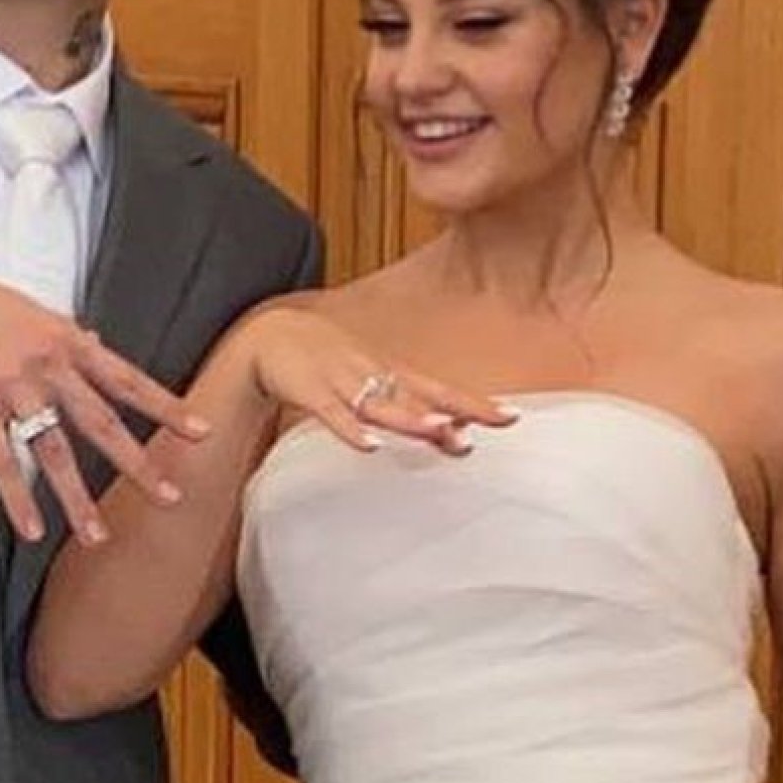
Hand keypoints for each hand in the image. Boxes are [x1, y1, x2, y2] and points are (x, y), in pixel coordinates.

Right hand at [0, 250, 209, 545]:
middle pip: (101, 422)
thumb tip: (100, 342)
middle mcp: (44, 362)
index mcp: (63, 338)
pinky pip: (0, 459)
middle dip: (140, 463)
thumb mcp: (27, 310)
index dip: (165, 406)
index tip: (202, 431)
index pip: (126, 378)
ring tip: (98, 539)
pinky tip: (32, 530)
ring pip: (53, 451)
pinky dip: (19, 498)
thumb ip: (66, 333)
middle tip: (172, 498)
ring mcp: (8, 384)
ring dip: (78, 499)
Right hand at [230, 303, 514, 453]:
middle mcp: (374, 375)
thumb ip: (409, 409)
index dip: (474, 403)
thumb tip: (454, 435)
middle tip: (495, 422)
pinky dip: (351, 429)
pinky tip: (369, 447)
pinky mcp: (311, 390)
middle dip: (456, 409)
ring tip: (441, 433)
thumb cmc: (328, 361)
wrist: (271, 335)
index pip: (440, 390)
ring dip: (411, 419)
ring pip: (381, 403)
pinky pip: (333, 413)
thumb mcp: (372, 381)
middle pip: (421, 396)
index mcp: (390, 374)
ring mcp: (342, 381)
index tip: (511, 417)